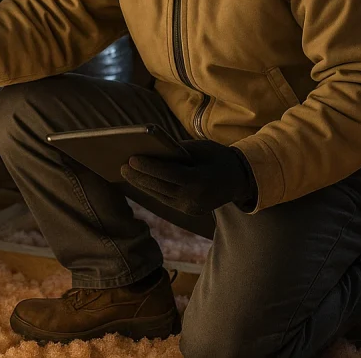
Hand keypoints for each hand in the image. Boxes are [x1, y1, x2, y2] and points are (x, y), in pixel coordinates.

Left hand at [120, 139, 256, 215]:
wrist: (240, 179)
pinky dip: (152, 189)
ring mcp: (192, 208)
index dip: (150, 167)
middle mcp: (196, 199)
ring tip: (125, 173)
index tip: (131, 158)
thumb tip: (150, 150)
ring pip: (160, 196)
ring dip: (141, 185)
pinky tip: (139, 180)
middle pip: (161, 188)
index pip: (170, 174)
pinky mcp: (189, 212)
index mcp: (201, 181)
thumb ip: (177, 150)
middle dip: (139, 177)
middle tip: (121, 165)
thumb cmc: (217, 157)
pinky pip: (166, 200)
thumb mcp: (201, 148)